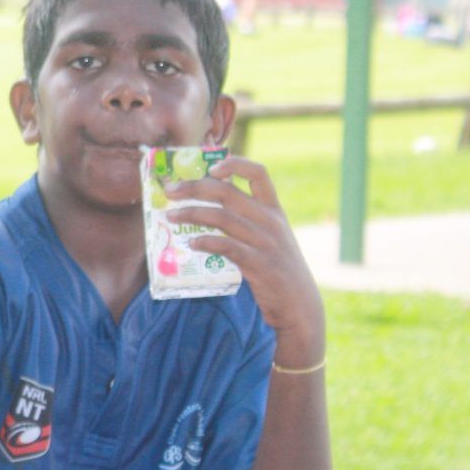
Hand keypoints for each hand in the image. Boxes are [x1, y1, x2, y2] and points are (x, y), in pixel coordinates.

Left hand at [166, 156, 324, 364]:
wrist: (299, 304)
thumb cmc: (277, 269)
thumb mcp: (271, 237)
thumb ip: (248, 221)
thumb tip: (207, 208)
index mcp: (274, 210)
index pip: (259, 173)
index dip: (235, 164)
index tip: (211, 166)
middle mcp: (270, 221)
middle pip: (228, 192)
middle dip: (195, 187)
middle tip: (170, 191)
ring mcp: (265, 242)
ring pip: (222, 218)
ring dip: (192, 214)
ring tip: (170, 216)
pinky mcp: (258, 264)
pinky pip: (227, 247)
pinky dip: (206, 242)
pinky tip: (192, 243)